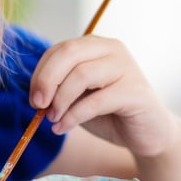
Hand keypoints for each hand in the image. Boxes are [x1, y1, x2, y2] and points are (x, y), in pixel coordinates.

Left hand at [30, 35, 179, 158]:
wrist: (147, 134)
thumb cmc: (109, 114)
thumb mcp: (78, 97)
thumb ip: (60, 89)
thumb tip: (36, 94)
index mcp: (96, 46)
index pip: (60, 49)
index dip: (40, 73)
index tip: (33, 99)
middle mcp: (112, 49)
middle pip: (69, 54)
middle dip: (47, 80)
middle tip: (37, 105)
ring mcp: (127, 67)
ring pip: (82, 75)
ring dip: (60, 100)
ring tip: (53, 120)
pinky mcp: (135, 91)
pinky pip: (96, 101)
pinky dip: (74, 116)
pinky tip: (64, 128)